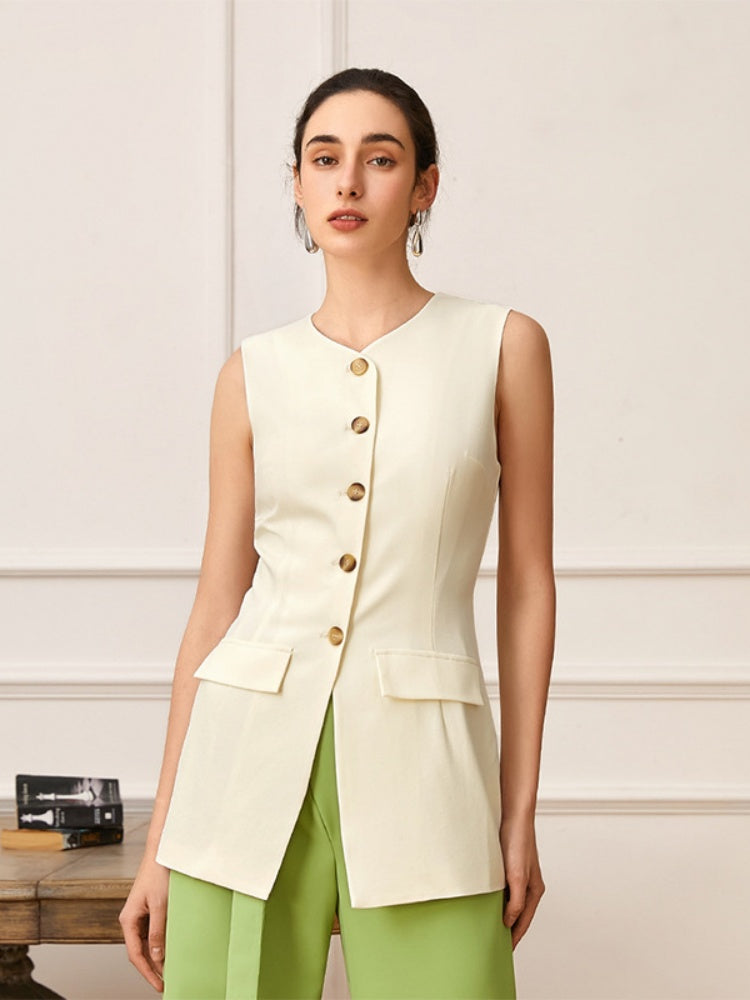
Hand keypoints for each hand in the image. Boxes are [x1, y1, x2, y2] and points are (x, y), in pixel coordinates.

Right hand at [119, 855, 169, 991]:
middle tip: (165, 983)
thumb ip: (157, 931)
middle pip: (140, 951)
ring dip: (156, 957)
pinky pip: (152, 932)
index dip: (147, 972)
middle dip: (151, 968)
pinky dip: (159, 943)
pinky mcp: (148, 909)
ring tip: (168, 971)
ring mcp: (140, 914)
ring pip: (146, 943)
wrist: (162, 852)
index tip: (159, 985)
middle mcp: (131, 919)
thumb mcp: (159, 905)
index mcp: (128, 919)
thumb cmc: (158, 874)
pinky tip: (168, 950)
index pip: (136, 954)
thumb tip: (157, 956)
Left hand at [499, 814, 545, 948]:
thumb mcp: (517, 875)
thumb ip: (515, 901)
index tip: (504, 953)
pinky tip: (488, 903)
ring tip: (490, 928)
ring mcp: (520, 876)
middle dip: (509, 930)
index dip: (514, 938)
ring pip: (511, 903)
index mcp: (535, 890)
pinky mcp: (510, 867)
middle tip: (495, 944)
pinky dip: (498, 901)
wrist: (513, 815)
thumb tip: (509, 922)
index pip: (524, 922)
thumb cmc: (518, 842)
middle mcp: (529, 885)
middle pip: (519, 914)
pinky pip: (504, 891)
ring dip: (503, 915)